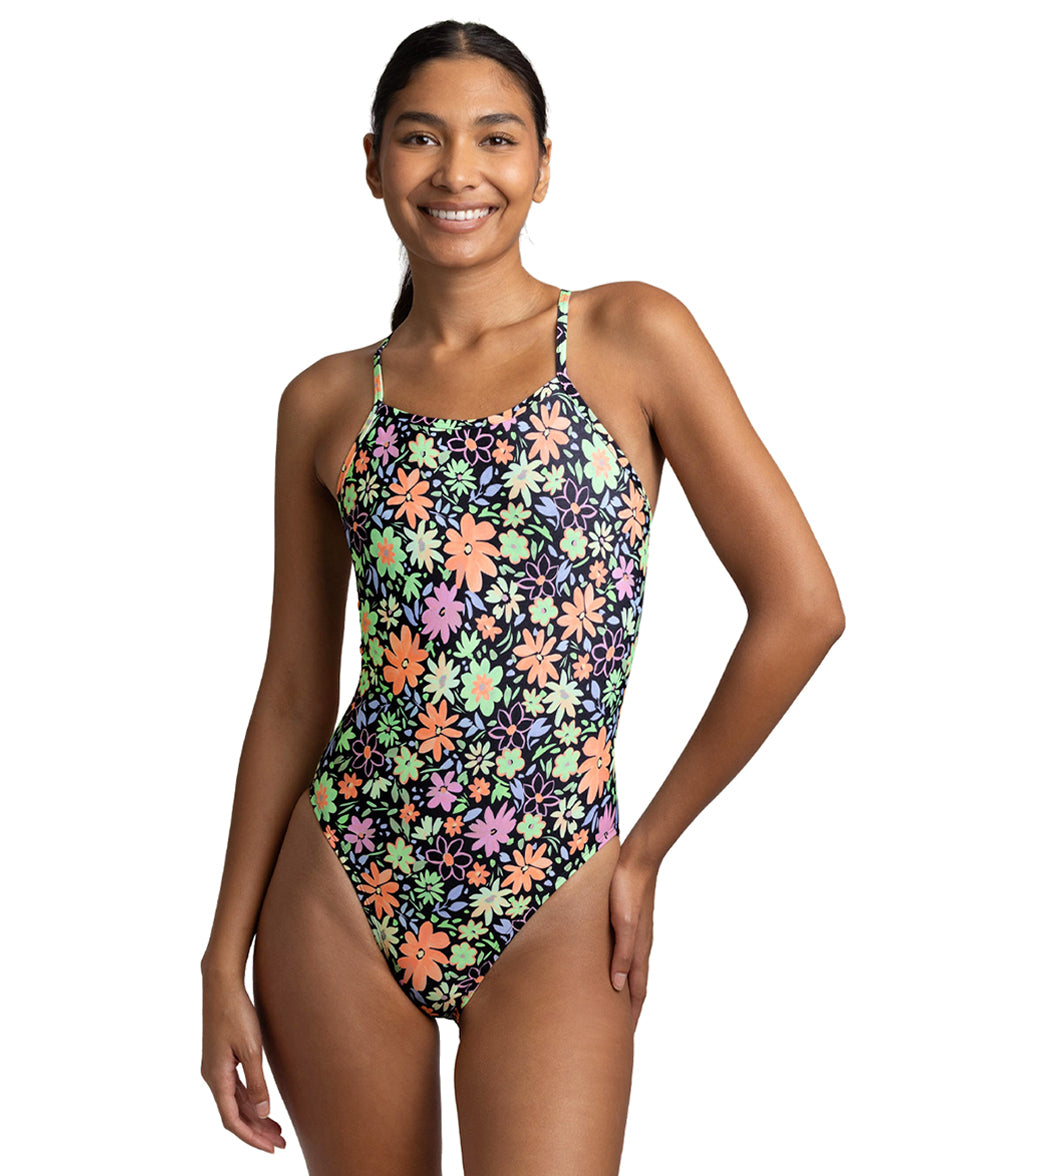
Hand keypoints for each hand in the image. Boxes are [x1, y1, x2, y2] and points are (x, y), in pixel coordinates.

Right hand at [201, 972, 285, 1152]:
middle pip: (234, 1114)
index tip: (270, 1148)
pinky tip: (262, 1104)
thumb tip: (262, 1112)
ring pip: (235, 1102)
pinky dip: (249, 1100)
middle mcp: (212, 1077)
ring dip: (254, 1117)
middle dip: (256, 1131)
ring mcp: (215, 1068)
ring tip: (276, 1129)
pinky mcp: (221, 1058)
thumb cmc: (236, 1013)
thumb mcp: (251, 1049)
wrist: (221, 984)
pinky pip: (234, 1088)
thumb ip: (256, 1082)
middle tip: (280, 1143)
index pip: (232, 1119)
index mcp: (216, 1078)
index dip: (251, 1137)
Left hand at [608, 841, 657, 1030]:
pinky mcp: (628, 924)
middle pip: (634, 987)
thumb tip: (617, 987)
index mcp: (639, 951)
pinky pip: (624, 956)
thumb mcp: (624, 923)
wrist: (637, 859)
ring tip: (609, 1009)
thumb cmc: (627, 889)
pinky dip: (618, 971)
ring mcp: (635, 936)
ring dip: (622, 993)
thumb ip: (622, 954)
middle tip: (615, 1034)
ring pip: (629, 972)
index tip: (622, 1041)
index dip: (630, 1017)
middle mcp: (639, 947)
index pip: (636, 993)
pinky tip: (608, 969)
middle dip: (626, 1012)